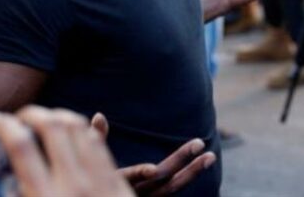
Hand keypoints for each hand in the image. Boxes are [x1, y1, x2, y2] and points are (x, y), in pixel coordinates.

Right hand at [0, 106, 133, 196]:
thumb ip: (27, 192)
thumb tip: (13, 179)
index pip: (22, 147)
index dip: (4, 126)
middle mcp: (74, 185)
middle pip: (53, 127)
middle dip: (33, 113)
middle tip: (19, 115)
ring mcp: (100, 181)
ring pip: (79, 128)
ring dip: (58, 116)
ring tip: (43, 118)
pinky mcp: (117, 183)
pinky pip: (98, 145)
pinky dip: (82, 130)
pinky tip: (71, 131)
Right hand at [90, 112, 215, 195]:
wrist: (99, 192)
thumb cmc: (93, 175)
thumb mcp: (93, 159)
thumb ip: (97, 138)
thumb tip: (98, 115)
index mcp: (118, 182)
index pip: (131, 178)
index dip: (140, 172)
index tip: (153, 169)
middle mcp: (135, 192)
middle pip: (161, 181)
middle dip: (181, 163)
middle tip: (200, 143)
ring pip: (172, 188)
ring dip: (192, 172)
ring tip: (210, 156)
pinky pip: (173, 190)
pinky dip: (187, 178)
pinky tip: (202, 164)